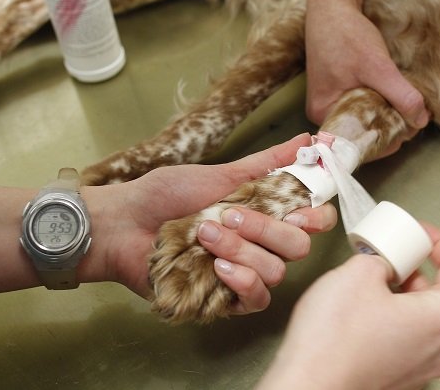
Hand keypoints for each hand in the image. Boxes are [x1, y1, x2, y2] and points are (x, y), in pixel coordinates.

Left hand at [83, 134, 336, 310]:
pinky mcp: (227, 300)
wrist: (123, 224)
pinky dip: (243, 280)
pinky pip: (258, 298)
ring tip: (205, 234)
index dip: (316, 213)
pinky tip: (219, 267)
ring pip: (278, 270)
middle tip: (232, 215)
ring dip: (243, 249)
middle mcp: (262, 244)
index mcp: (266, 213)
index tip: (299, 204)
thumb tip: (310, 139)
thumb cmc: (164, 196)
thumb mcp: (220, 174)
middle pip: (300, 246)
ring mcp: (246, 272)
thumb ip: (268, 163)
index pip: (314, 219)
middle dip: (269, 229)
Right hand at [258, 223, 439, 389]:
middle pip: (437, 294)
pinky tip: (359, 314)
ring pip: (419, 319)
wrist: (308, 385)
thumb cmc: (333, 343)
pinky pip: (403, 340)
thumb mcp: (357, 271)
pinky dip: (388, 322)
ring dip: (398, 296)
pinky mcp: (399, 379)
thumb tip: (380, 262)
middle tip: (386, 256)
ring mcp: (421, 368)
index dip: (437, 240)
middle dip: (411, 269)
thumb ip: (379, 257)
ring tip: (366, 285)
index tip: (420, 233)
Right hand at [305, 0, 428, 157]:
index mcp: (324, 115)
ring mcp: (330, 103)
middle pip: (362, 134)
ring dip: (386, 115)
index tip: (410, 130)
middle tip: (415, 116)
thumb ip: (401, 96)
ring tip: (406, 104)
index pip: (358, 144)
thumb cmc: (345, 35)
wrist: (331, 8)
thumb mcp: (378, 67)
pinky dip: (379, 104)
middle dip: (389, 128)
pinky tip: (393, 95)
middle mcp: (324, 115)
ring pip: (364, 121)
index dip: (386, 141)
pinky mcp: (338, 93)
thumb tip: (421, 121)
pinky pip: (361, 108)